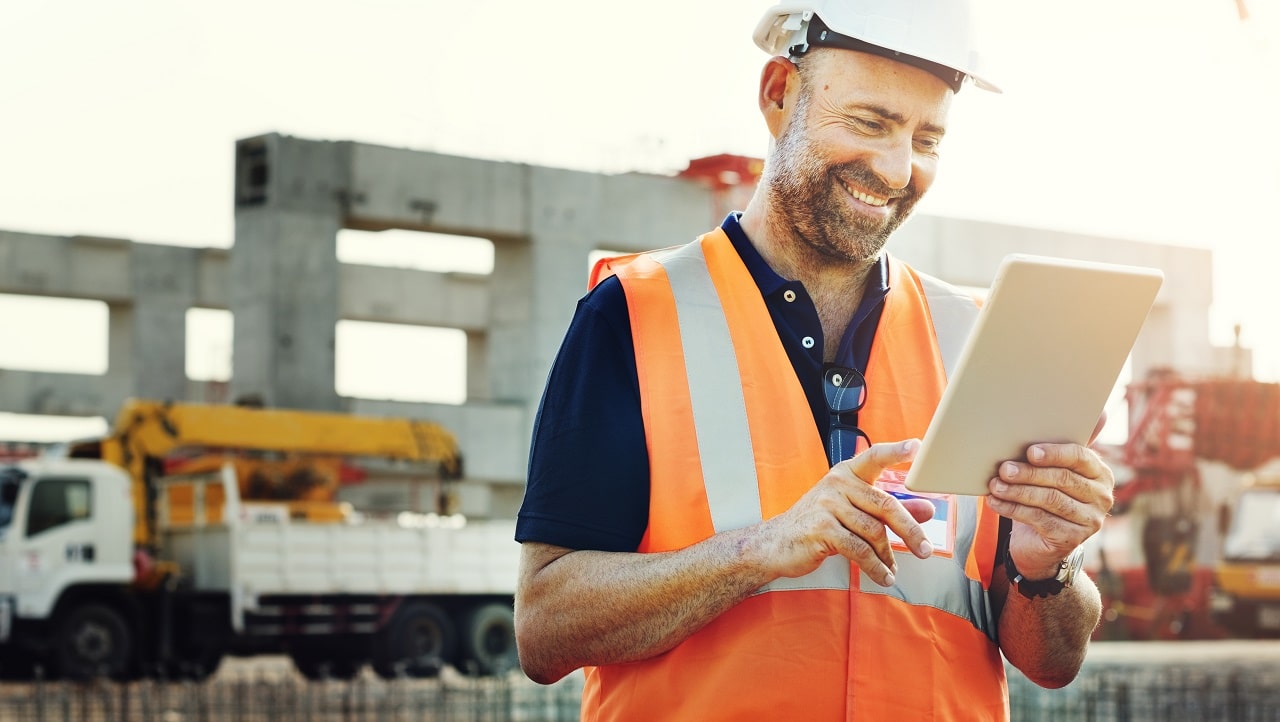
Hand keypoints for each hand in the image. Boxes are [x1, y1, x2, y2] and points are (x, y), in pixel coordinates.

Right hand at [755, 439, 935, 586]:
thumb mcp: (853, 512)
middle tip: (926, 549)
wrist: (775, 543)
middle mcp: (837, 483)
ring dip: (888, 556)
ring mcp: (827, 505)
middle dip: (909, 530)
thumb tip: (927, 509)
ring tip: (892, 570)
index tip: (916, 446)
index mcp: (846, 473)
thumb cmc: (817, 525)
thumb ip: (889, 509)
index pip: (874, 457)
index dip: (896, 451)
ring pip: (873, 531)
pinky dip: (875, 567)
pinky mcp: (822, 528)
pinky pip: (859, 550)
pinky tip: (882, 576)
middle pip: (885, 505)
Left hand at [986, 442, 1114, 579]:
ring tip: (995, 485)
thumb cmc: (1046, 495)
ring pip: (1050, 499)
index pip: (1080, 458)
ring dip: (1018, 491)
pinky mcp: (1072, 539)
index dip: (1054, 453)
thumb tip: (1087, 415)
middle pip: (1062, 479)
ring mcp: (1090, 520)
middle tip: (1004, 469)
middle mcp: (1101, 496)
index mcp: (1100, 473)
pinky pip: (1039, 519)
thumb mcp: (1052, 473)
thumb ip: (1058, 451)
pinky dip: (1013, 509)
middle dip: (1029, 473)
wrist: (1041, 540)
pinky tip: (995, 502)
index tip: (1030, 452)